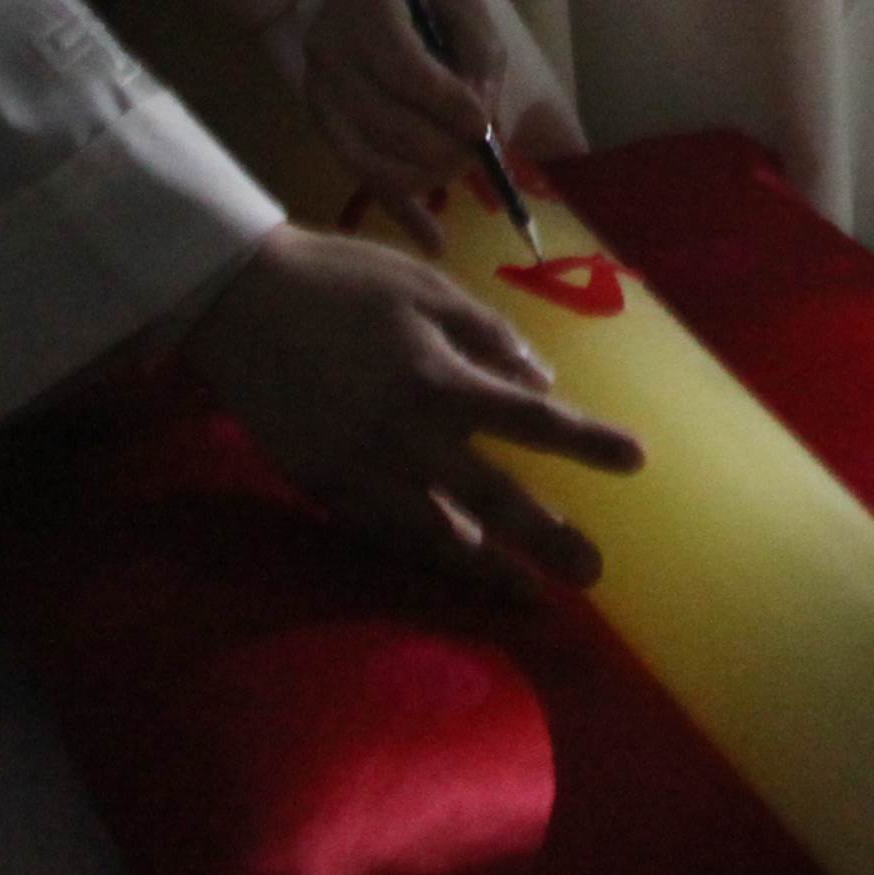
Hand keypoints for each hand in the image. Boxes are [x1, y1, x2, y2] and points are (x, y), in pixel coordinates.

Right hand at [176, 224, 641, 594]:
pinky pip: (383, 533)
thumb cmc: (343, 282)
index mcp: (439, 379)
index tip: (634, 462)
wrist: (239, 301)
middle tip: (592, 574)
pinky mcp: (324, 487)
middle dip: (546, 539)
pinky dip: (422, 552)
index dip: (587, 442)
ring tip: (528, 592)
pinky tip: (453, 561)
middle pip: (493, 499)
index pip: (532, 420)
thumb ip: (488, 336)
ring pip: (436, 535)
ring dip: (487, 567)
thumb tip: (540, 383)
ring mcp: (362, 471)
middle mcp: (407, 438)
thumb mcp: (426, 287)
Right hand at [301, 0, 556, 238]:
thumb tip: (482, 121)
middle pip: (384, 122)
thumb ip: (477, 52)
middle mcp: (329, 54)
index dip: (444, 103)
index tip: (481, 125)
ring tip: (462, 169)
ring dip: (426, 176)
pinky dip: (401, 213)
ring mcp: (319, 97)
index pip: (399, 67)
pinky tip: (435, 241)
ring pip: (370, 158)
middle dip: (442, 147)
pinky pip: (362, 178)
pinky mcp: (324, 130)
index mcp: (362, 6)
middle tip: (480, 151)